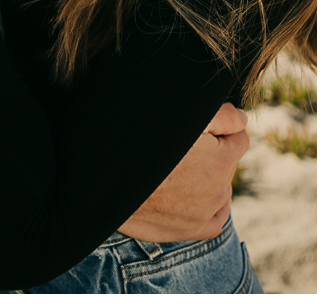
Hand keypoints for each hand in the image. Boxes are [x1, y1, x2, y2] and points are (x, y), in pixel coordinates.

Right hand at [118, 102, 249, 241]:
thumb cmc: (140, 140)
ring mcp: (204, 213)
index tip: (200, 125)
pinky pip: (215, 218)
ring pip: (220, 187)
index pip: (239, 137)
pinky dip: (209, 205)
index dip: (221, 127)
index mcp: (220, 160)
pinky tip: (191, 192)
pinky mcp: (190, 231)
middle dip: (213, 151)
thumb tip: (243, 120)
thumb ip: (222, 116)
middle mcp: (217, 190)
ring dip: (208, 176)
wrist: (104, 178)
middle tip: (182, 144)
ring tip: (178, 166)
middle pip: (227, 162)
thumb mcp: (182, 116)